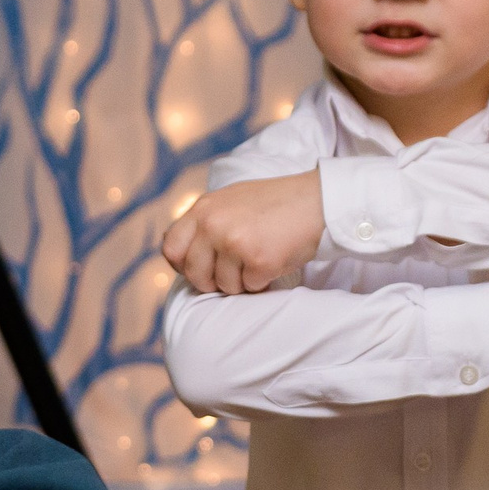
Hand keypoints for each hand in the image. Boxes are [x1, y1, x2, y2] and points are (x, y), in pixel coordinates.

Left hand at [160, 172, 324, 293]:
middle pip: (195, 275)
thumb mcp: (231, 202)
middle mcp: (213, 224)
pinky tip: (275, 261)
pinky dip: (264, 282)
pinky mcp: (258, 259)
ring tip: (260, 258)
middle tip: (235, 273)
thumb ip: (206, 223)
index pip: (171, 249)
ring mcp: (234, 242)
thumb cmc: (276, 204)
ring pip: (224, 286)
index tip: (202, 268)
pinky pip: (251, 288)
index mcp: (204, 209)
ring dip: (243, 282)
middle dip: (214, 282)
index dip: (184, 265)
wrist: (317, 201)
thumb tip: (183, 255)